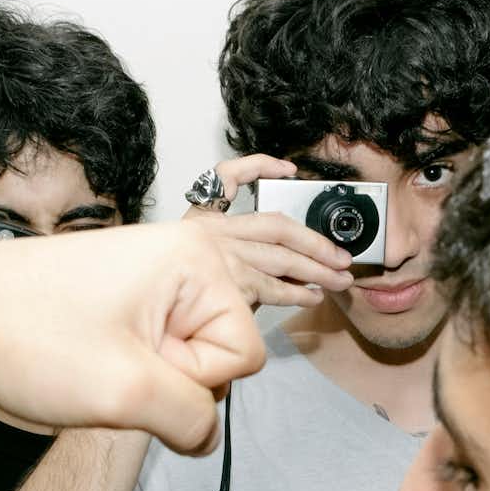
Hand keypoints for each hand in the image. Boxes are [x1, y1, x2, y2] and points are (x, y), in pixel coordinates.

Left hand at [0, 223, 265, 454]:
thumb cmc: (26, 338)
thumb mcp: (129, 394)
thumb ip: (193, 421)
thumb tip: (204, 435)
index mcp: (192, 258)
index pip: (242, 353)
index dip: (192, 380)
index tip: (133, 364)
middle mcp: (175, 255)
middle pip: (215, 353)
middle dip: (167, 380)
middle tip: (106, 366)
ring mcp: (143, 274)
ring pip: (178, 358)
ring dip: (140, 381)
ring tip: (87, 364)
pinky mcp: (115, 295)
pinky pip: (148, 350)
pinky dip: (120, 371)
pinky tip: (79, 362)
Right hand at [185, 153, 355, 307]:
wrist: (149, 323)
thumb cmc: (180, 294)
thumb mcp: (208, 264)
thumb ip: (248, 259)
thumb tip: (296, 269)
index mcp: (200, 219)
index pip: (225, 176)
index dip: (259, 167)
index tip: (287, 170)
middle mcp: (209, 233)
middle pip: (276, 226)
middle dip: (315, 242)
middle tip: (340, 256)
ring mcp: (219, 257)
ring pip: (282, 258)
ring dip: (317, 270)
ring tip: (339, 278)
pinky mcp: (226, 284)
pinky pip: (273, 288)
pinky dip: (297, 293)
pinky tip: (313, 296)